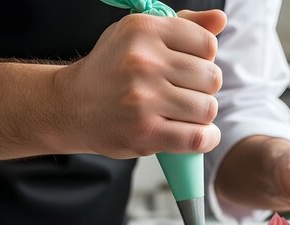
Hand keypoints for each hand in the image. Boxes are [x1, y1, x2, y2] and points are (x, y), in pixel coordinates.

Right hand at [52, 10, 226, 157]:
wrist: (70, 106)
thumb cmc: (112, 69)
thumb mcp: (140, 35)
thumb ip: (184, 26)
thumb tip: (220, 20)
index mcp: (142, 30)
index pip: (207, 44)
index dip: (204, 59)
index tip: (187, 68)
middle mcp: (142, 61)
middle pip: (212, 78)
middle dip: (204, 89)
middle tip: (183, 94)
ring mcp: (142, 98)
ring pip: (208, 109)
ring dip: (202, 115)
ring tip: (182, 113)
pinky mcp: (145, 132)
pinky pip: (199, 137)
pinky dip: (206, 139)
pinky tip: (197, 134)